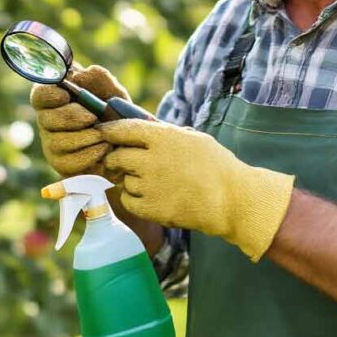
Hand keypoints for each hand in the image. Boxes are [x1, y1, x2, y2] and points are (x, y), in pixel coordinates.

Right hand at [30, 65, 128, 177]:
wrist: (126, 145)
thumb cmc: (114, 113)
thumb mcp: (113, 92)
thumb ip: (100, 79)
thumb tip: (83, 73)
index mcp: (55, 97)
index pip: (39, 94)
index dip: (50, 95)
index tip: (67, 95)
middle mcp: (47, 120)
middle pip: (46, 119)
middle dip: (71, 117)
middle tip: (93, 117)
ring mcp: (51, 143)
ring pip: (57, 142)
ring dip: (84, 137)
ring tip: (104, 134)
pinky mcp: (61, 163)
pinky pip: (69, 161)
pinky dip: (90, 154)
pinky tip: (104, 148)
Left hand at [100, 119, 294, 261]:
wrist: (232, 200)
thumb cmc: (217, 166)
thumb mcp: (193, 138)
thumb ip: (166, 133)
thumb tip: (144, 127)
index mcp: (163, 138)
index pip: (123, 129)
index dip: (109, 130)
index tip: (104, 132)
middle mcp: (151, 160)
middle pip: (116, 156)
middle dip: (116, 158)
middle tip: (119, 161)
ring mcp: (150, 185)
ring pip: (123, 180)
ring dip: (129, 179)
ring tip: (149, 181)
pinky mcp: (151, 208)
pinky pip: (127, 200)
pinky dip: (132, 198)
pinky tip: (147, 196)